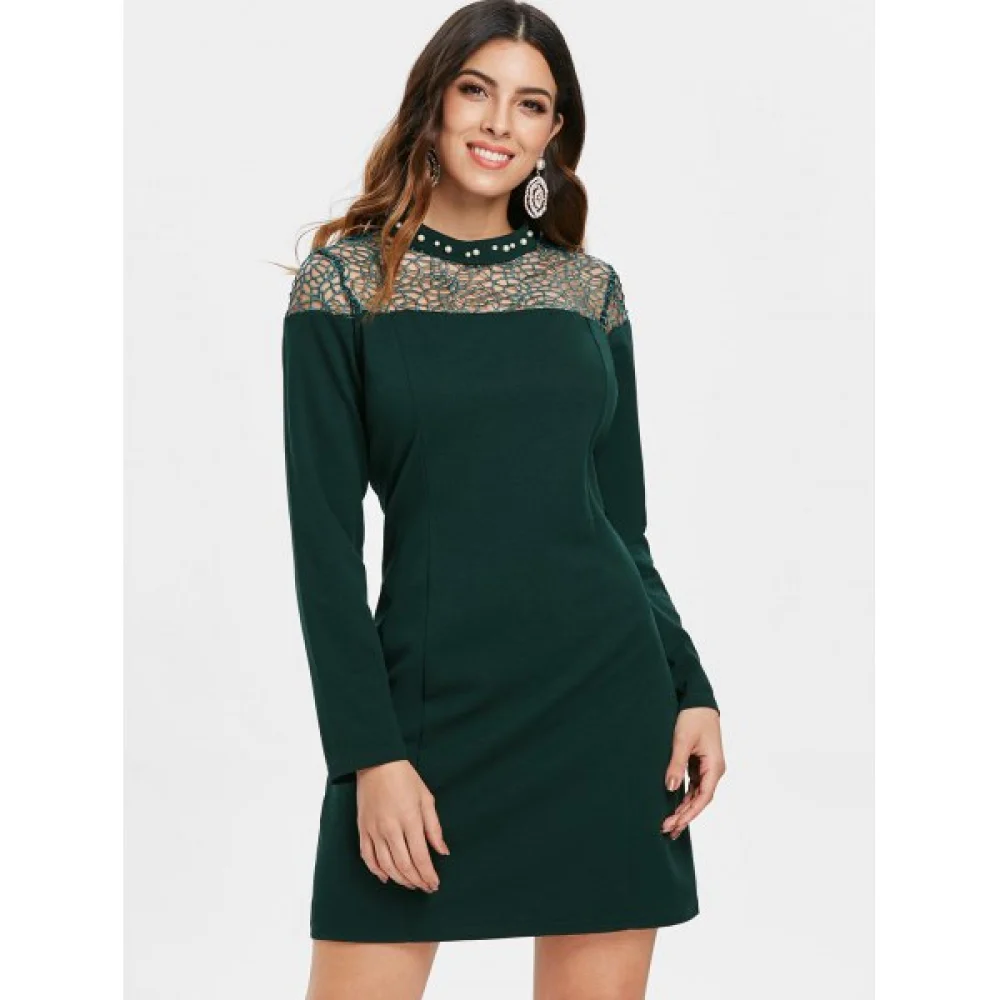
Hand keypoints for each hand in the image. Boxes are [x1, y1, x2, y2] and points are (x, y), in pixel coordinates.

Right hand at [355, 759, 449, 891]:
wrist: (376, 763)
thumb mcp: (426, 798)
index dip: (428, 875)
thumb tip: (443, 851)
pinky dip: (377, 871)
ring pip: (386, 866)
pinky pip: (368, 857)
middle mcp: (391, 829)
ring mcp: (374, 830)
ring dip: (400, 880)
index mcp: (410, 819)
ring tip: (410, 885)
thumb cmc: (405, 778)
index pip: (421, 857)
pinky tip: (386, 877)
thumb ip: (434, 828)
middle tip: (425, 887)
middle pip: (404, 865)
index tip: (435, 884)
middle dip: (417, 881)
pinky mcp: (362, 829)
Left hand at [661, 707, 724, 839]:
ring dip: (684, 809)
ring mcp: (707, 767)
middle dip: (685, 815)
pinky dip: (684, 797)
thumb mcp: (682, 740)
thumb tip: (671, 787)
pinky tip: (674, 807)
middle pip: (700, 799)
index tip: (675, 824)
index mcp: (715, 766)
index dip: (689, 813)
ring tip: (669, 824)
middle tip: (666, 829)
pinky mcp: (700, 763)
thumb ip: (677, 764)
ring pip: (697, 794)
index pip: (703, 797)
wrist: (698, 700)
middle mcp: (714, 770)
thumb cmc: (693, 717)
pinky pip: (693, 785)